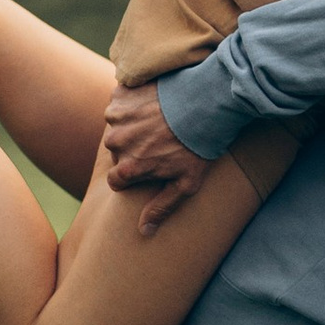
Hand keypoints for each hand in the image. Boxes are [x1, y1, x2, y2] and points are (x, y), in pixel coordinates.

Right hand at [102, 81, 213, 235]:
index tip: (150, 167)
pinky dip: (131, 102)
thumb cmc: (200, 146)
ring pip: (116, 127)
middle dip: (133, 150)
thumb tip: (144, 231)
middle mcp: (115, 142)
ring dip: (131, 125)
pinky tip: (154, 102)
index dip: (134, 176)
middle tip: (160, 142)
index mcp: (128, 167)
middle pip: (117, 153)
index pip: (117, 181)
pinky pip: (119, 101)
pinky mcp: (121, 93)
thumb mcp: (187, 183)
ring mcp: (116, 116)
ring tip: (158, 121)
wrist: (208, 102)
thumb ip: (162, 207)